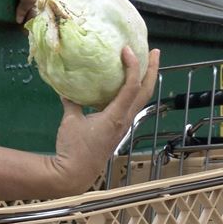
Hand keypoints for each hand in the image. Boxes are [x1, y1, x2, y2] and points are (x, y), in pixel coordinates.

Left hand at [0, 0, 52, 22]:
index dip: (24, 10)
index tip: (18, 20)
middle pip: (40, 6)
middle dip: (33, 19)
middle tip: (25, 28)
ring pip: (48, 7)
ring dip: (40, 18)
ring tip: (33, 26)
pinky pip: (53, 5)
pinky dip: (48, 14)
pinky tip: (41, 20)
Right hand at [49, 46, 160, 195]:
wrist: (75, 173)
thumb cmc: (73, 148)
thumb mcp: (70, 120)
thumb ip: (72, 101)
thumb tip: (68, 86)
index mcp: (115, 115)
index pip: (132, 87)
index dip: (132, 66)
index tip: (127, 49)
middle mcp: (125, 119)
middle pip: (146, 92)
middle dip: (152, 70)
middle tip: (154, 51)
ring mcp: (123, 125)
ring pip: (141, 99)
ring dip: (145, 80)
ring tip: (144, 63)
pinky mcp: (117, 129)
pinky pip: (130, 105)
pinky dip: (131, 91)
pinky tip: (122, 85)